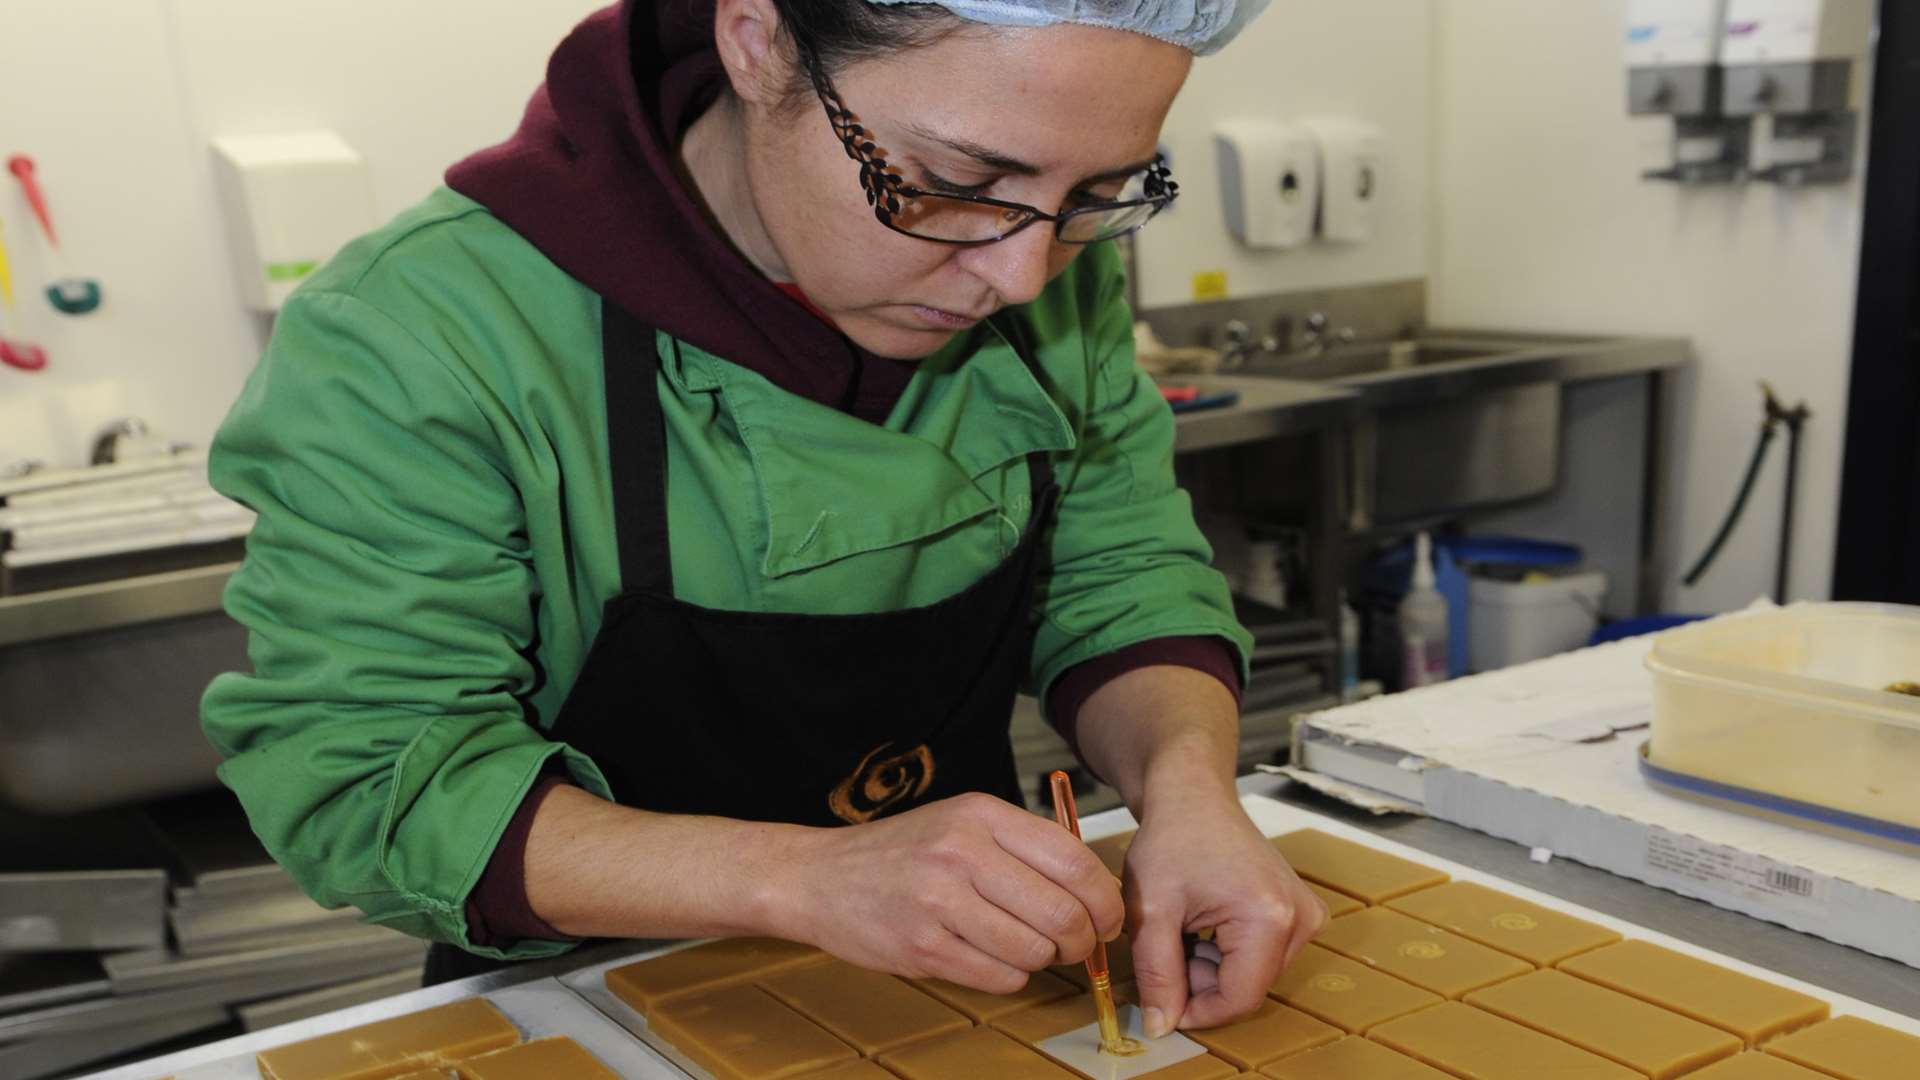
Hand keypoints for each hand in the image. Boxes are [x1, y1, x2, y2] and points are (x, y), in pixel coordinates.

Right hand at [771, 792, 1125, 992]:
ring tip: (1024, 948)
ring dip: (1042, 960)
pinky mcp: (923, 947)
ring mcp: (939, 901)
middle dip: (1081, 939)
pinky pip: (999, 976)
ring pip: (1034, 950)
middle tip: (1075, 944)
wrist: (818, 877)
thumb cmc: (901, 853)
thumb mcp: (962, 823)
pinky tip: (990, 957)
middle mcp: (961, 852)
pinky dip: (1009, 975)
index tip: (1109, 917)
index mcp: (980, 814)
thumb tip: (1096, 892)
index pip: (1074, 859)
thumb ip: (1024, 847)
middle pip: (1062, 912)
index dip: (1105, 899)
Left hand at [1122, 787, 1327, 1036]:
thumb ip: (1157, 973)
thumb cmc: (1172, 841)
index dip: (1196, 1011)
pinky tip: (1204, 921)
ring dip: (1211, 967)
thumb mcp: (1150, 910)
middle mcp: (1301, 919)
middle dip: (1201, 981)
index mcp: (1270, 918)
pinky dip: (1227, 951)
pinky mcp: (1301, 912)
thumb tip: (1161, 1027)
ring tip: (1184, 926)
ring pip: (1252, 975)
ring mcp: (1307, 915)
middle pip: (1247, 988)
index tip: (1160, 1000)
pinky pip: (1262, 956)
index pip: (1239, 999)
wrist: (1194, 797)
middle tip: (1167, 943)